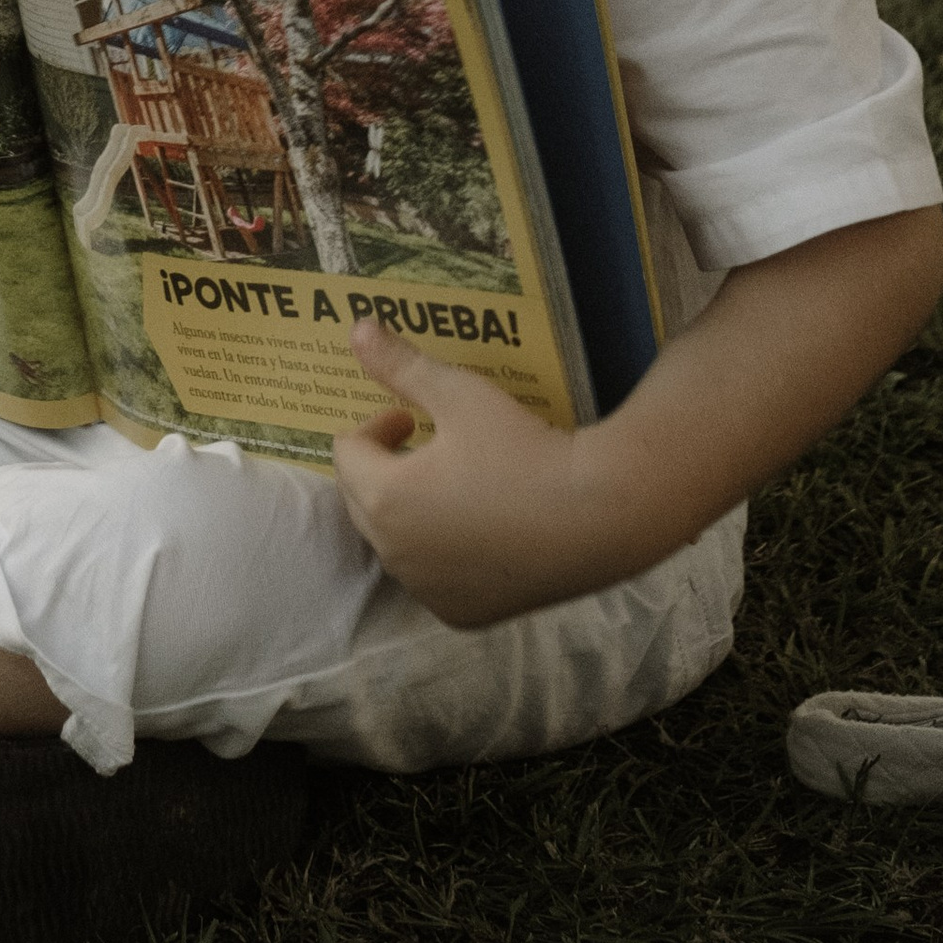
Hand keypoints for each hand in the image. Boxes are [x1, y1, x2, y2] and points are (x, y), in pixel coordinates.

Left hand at [331, 318, 613, 627]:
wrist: (596, 517)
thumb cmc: (523, 449)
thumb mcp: (459, 394)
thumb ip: (402, 366)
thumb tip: (357, 327)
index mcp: (384, 498)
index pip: (346, 454)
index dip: (375, 427)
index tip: (411, 418)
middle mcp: (394, 554)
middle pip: (361, 501)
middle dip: (384, 469)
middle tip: (426, 445)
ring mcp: (426, 591)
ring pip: (394, 543)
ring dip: (408, 512)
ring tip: (455, 484)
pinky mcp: (460, 615)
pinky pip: (430, 580)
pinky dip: (439, 555)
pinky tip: (480, 530)